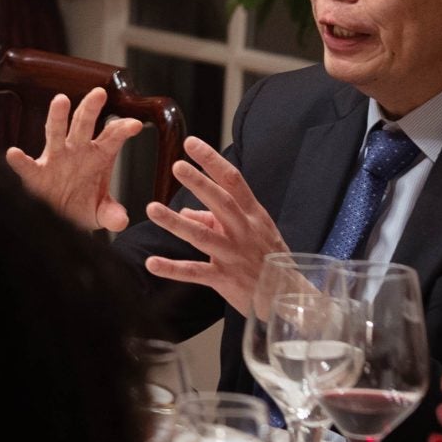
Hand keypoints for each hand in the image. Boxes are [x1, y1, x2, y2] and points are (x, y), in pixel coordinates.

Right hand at [6, 89, 140, 232]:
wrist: (59, 222)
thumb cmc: (82, 209)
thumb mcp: (101, 214)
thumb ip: (112, 215)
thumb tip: (120, 220)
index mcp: (99, 156)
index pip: (112, 137)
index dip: (122, 129)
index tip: (135, 125)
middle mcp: (77, 151)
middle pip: (84, 124)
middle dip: (91, 108)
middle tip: (99, 93)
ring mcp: (55, 159)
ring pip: (56, 133)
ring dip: (58, 117)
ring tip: (60, 100)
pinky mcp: (36, 173)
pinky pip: (27, 165)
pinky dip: (19, 159)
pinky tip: (14, 153)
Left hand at [140, 138, 288, 319]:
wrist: (290, 298)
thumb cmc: (269, 260)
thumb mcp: (251, 232)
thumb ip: (215, 219)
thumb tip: (186, 211)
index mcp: (252, 215)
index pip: (232, 181)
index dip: (212, 161)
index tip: (191, 143)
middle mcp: (244, 231)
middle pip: (221, 203)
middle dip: (199, 184)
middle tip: (176, 166)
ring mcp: (235, 255)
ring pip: (203, 236)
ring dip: (176, 223)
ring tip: (152, 209)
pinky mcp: (226, 279)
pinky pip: (195, 272)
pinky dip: (173, 268)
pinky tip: (151, 263)